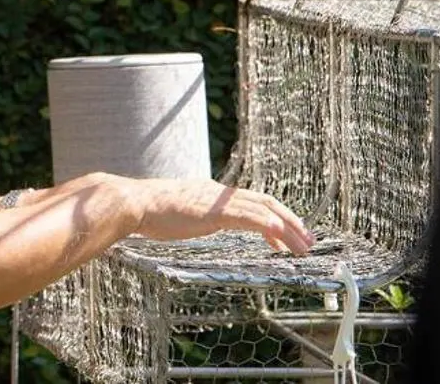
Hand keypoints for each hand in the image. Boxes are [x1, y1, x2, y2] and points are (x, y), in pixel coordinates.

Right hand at [129, 177, 313, 253]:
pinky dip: (271, 228)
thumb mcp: (174, 213)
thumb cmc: (145, 211)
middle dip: (290, 220)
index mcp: (209, 192)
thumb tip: (185, 221)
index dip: (271, 215)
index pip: (249, 201)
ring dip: (288, 229)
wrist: (132, 203)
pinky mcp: (216, 212)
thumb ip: (187, 215)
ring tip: (303, 247)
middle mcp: (218, 193)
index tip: (284, 235)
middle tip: (307, 239)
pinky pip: (252, 219)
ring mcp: (217, 201)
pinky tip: (282, 240)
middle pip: (265, 202)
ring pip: (264, 211)